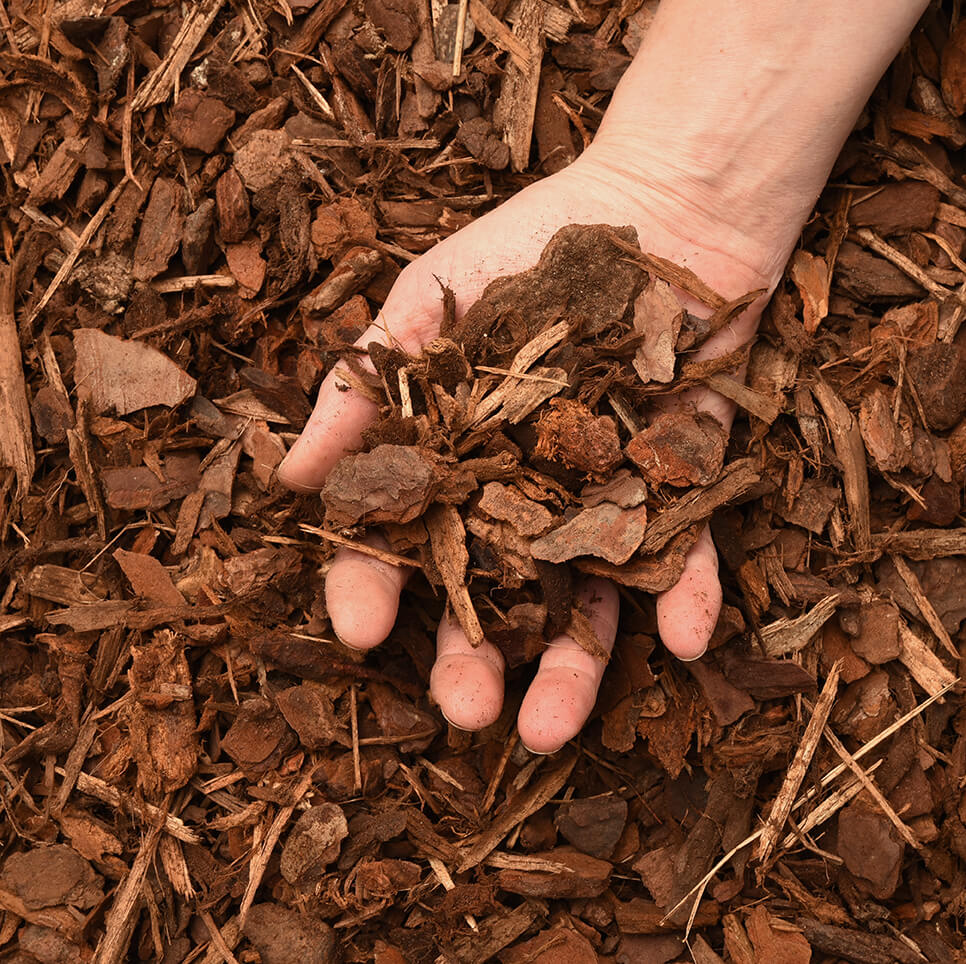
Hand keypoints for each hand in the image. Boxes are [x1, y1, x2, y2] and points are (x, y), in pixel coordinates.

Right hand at [278, 147, 775, 752]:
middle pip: (493, 595)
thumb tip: (287, 480)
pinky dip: (687, 594)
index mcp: (456, 460)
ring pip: (583, 600)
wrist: (661, 204)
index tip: (358, 630)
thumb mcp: (429, 304)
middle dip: (473, 656)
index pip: (402, 539)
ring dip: (571, 667)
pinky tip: (685, 639)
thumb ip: (363, 388)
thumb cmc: (529, 248)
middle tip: (464, 711)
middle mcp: (524, 496)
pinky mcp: (678, 484)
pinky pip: (685, 551)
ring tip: (550, 730)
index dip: (372, 584)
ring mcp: (602, 497)